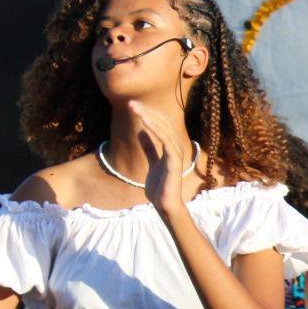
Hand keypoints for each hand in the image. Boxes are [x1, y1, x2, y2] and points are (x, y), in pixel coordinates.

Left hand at [130, 99, 190, 215]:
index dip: (148, 115)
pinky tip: (144, 121)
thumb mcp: (151, 163)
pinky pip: (165, 141)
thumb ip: (149, 148)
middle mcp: (175, 149)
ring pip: (164, 130)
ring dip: (150, 117)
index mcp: (170, 149)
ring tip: (136, 108)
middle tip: (131, 103)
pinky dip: (156, 129)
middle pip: (162, 125)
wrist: (165, 205)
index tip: (134, 106)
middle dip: (147, 112)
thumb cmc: (159, 188)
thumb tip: (141, 133)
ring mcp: (176, 154)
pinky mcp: (174, 161)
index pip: (160, 126)